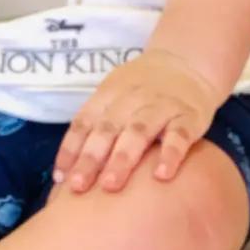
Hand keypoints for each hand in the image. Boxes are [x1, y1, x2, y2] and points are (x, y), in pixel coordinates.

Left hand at [53, 49, 218, 194]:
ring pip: (139, 131)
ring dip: (123, 158)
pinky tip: (162, 176)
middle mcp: (132, 99)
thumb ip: (96, 125)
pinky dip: (170, 154)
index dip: (70, 149)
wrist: (187, 62)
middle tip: (78, 187)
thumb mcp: (115, 95)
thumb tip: (68, 169)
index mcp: (109, 95)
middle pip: (107, 128)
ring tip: (111, 185)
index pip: (85, 121)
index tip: (60, 179)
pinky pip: (179, 135)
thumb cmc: (142, 89)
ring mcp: (161, 107)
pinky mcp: (189, 116)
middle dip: (91, 158)